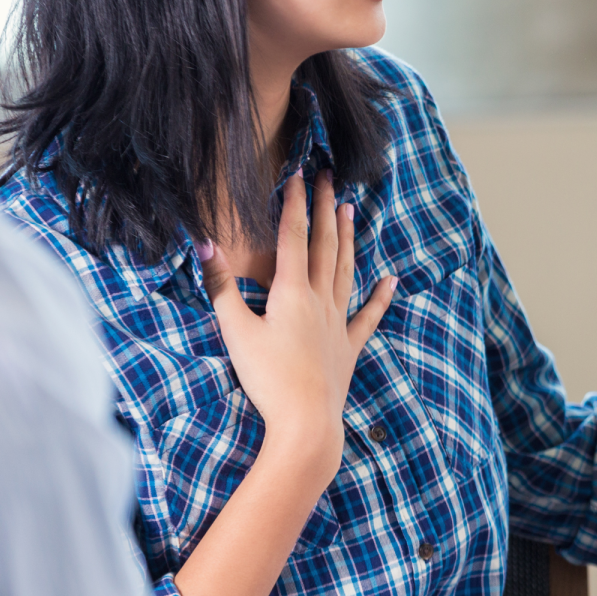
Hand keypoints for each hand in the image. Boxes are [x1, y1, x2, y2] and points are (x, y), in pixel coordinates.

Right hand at [199, 169, 395, 461]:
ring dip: (348, 238)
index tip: (298, 174)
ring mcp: (339, 322)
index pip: (293, 236)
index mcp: (292, 292)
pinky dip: (381, 296)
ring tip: (352, 210)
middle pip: (324, 245)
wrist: (306, 421)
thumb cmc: (268, 378)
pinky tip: (392, 280)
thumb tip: (204, 245)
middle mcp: (321, 300)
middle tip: (330, 178)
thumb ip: (220, 287)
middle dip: (326, 209)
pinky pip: (369, 315)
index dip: (295, 203)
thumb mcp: (234, 331)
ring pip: (346, 270)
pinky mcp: (349, 346)